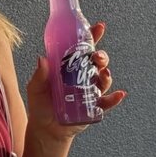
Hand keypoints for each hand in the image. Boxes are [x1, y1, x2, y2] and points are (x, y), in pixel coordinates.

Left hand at [26, 21, 126, 142]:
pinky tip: (119, 94)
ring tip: (104, 73)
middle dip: (101, 57)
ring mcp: (90, 92)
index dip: (91, 37)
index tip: (98, 27)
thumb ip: (40, 75)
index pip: (83, 49)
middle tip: (97, 57)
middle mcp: (83, 77)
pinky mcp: (94, 108)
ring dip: (107, 75)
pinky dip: (115, 98)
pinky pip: (108, 102)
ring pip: (104, 79)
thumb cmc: (41, 105)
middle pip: (97, 62)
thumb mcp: (36, 88)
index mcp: (70, 67)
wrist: (45, 129)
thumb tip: (42, 59)